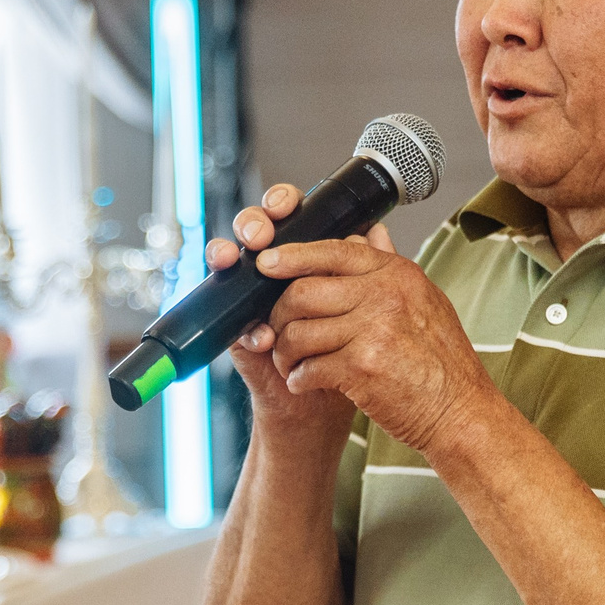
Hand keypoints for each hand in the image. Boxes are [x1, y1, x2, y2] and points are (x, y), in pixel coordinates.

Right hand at [209, 184, 357, 457]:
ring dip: (227, 256)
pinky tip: (262, 337)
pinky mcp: (238, 334)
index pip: (287, 214)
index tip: (286, 204)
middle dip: (252, 222)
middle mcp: (273, 272)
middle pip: (253, 229)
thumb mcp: (367, 307)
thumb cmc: (351, 350)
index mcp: (304, 257)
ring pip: (227, 262)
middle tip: (261, 233)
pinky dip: (248, 329)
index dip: (281, 201)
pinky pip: (229, 322)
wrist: (330, 402)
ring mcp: (252, 300)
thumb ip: (368, 268)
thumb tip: (376, 229)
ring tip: (237, 260)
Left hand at [243, 219, 496, 456]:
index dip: (292, 256)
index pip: (334, 251)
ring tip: (291, 363)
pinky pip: (308, 368)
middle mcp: (384, 295)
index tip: (267, 263)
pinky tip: (304, 382)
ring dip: (285, 352)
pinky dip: (298, 379)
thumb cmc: (442, 362)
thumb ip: (390, 269)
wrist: (460, 412)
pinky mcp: (361, 368)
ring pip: (299, 333)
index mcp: (397, 274)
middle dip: (279, 314)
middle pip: (302, 292)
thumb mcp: (424, 301)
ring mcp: (373, 330)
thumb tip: (371, 231)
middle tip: (278, 332)